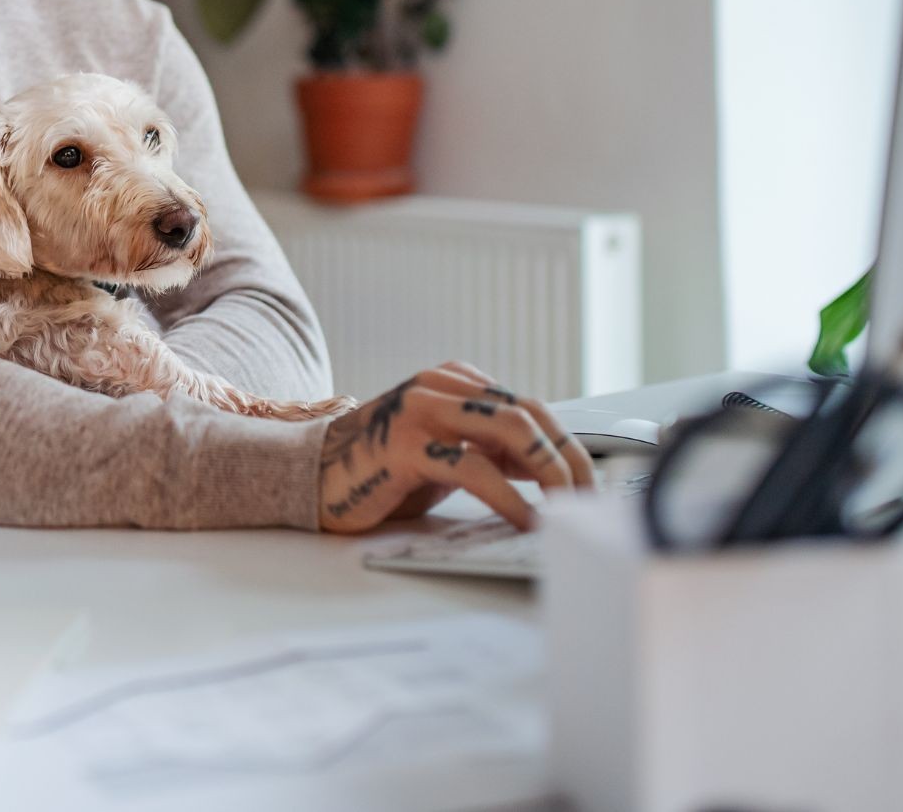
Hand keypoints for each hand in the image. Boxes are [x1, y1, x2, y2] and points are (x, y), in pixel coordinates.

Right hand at [315, 361, 595, 533]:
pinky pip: (473, 468)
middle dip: (568, 459)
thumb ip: (492, 449)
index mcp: (452, 381)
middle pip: (527, 414)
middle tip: (588, 501)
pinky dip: (510, 499)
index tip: (591, 484)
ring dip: (550, 475)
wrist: (311, 478)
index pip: (530, 407)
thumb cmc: (382, 472)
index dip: (568, 446)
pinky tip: (525, 521)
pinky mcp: (404, 446)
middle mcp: (438, 387)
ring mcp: (420, 411)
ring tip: (566, 510)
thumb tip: (556, 471)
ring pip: (509, 430)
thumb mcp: (446, 451)